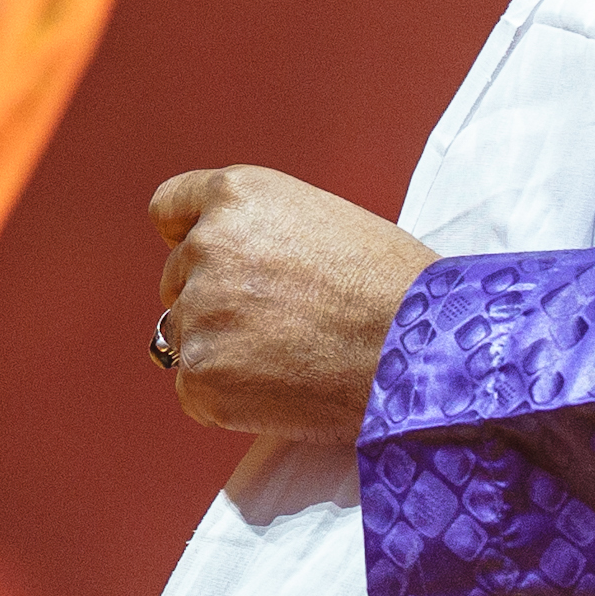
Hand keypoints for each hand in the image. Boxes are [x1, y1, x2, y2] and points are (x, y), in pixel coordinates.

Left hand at [149, 166, 437, 443]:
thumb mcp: (321, 220)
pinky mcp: (202, 375)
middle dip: (216, 301)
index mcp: (237, 195)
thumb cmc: (394, 287)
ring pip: (187, 337)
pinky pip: (194, 390)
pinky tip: (284, 391)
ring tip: (294, 358)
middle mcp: (208, 245)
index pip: (170, 211)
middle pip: (177, 279)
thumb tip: (218, 263)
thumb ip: (260, 231)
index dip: (190, 238)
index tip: (206, 261)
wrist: (424, 352)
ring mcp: (200, 312)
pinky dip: (229, 400)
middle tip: (281, 323)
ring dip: (225, 351)